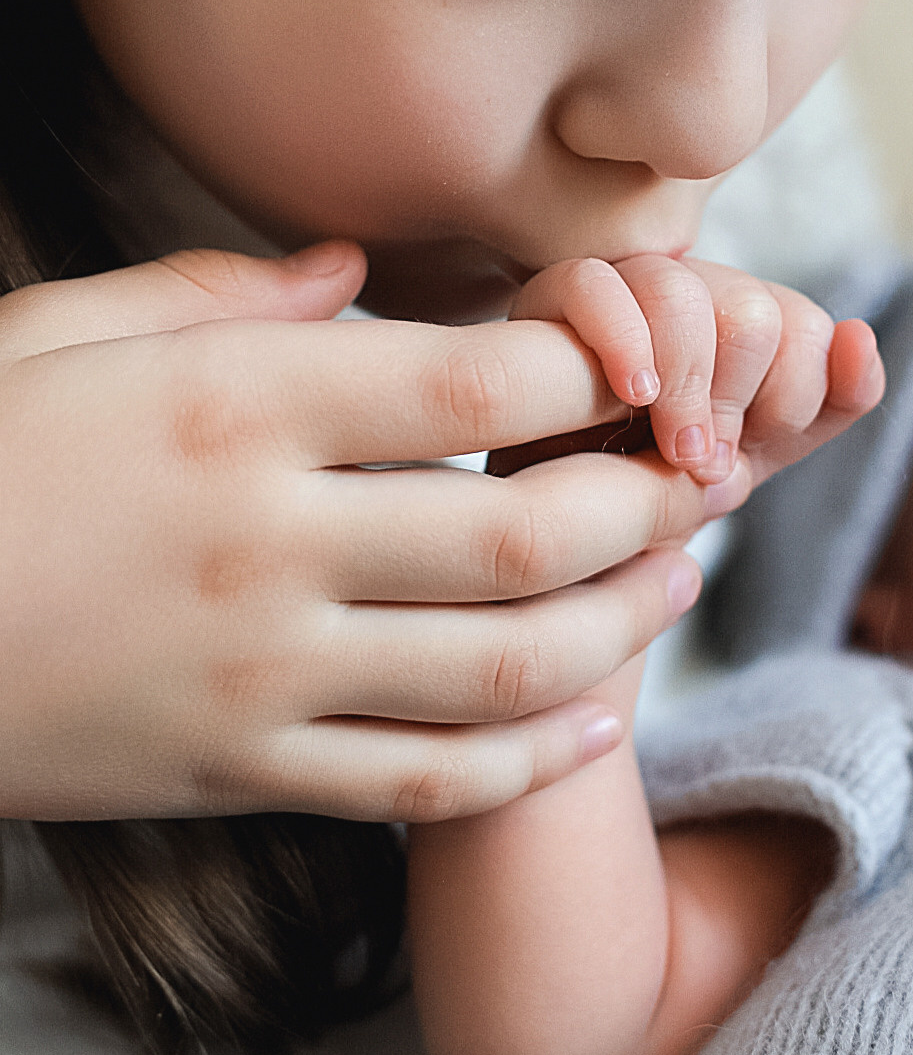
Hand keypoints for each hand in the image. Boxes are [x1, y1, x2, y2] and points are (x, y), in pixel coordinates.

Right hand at [0, 244, 716, 822]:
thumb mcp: (64, 330)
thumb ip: (221, 291)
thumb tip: (355, 269)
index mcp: (241, 408)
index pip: (481, 388)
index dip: (600, 372)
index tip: (651, 361)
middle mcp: (271, 544)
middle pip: (523, 534)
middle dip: (648, 502)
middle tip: (706, 472)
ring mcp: (260, 676)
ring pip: (497, 671)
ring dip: (617, 629)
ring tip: (677, 583)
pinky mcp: (237, 773)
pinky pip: (416, 784)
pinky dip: (522, 764)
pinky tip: (592, 725)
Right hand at [500, 254, 883, 508]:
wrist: (567, 518)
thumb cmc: (664, 483)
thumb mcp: (761, 453)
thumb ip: (832, 402)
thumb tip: (860, 333)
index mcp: (748, 313)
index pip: (807, 328)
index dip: (787, 402)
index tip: (741, 456)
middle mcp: (693, 287)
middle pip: (752, 313)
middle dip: (735, 403)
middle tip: (698, 460)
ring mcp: (622, 286)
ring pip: (681, 296)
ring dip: (685, 387)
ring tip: (671, 451)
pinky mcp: (551, 296)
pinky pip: (596, 287)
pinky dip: (623, 342)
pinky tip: (631, 394)